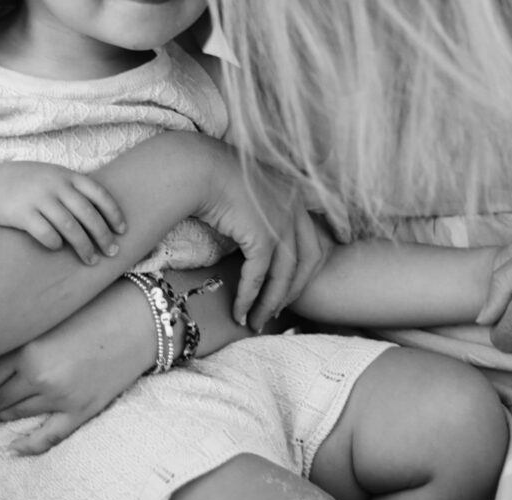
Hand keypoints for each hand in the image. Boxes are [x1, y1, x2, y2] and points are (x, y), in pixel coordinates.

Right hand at [0, 162, 125, 264]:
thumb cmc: (25, 186)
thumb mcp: (51, 177)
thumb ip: (74, 189)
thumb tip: (104, 212)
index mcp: (65, 175)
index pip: (99, 193)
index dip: (114, 213)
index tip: (123, 231)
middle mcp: (54, 185)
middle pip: (88, 214)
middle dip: (103, 236)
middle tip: (112, 253)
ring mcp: (37, 198)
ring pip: (70, 228)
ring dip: (84, 247)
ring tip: (91, 261)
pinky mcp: (21, 213)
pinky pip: (46, 234)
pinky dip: (56, 244)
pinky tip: (58, 249)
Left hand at [0, 279, 154, 453]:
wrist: (141, 320)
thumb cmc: (95, 308)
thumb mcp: (49, 316)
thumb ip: (21, 335)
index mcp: (26, 349)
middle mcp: (38, 376)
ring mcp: (60, 397)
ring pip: (15, 415)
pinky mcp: (81, 410)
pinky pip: (48, 436)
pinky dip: (29, 446)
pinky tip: (14, 449)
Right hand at [197, 151, 330, 330]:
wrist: (196, 166)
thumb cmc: (212, 175)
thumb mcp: (248, 192)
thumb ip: (261, 210)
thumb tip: (254, 234)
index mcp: (295, 195)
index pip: (314, 240)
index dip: (308, 269)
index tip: (294, 289)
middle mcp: (296, 208)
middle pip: (308, 262)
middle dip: (292, 292)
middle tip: (276, 312)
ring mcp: (283, 221)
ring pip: (285, 275)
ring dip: (270, 303)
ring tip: (256, 321)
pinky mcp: (263, 235)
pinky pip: (259, 276)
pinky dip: (249, 298)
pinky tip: (239, 312)